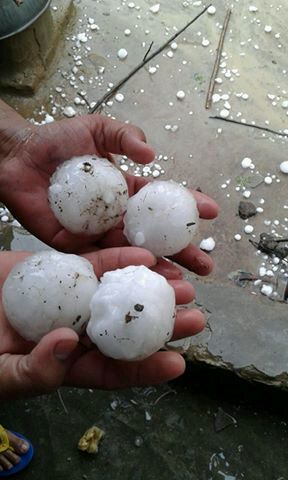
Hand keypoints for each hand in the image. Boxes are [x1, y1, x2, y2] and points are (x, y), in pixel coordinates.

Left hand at [0, 109, 217, 276]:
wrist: (19, 157)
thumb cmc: (57, 141)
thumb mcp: (98, 129)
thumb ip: (125, 136)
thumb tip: (151, 155)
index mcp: (125, 191)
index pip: (162, 202)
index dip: (187, 206)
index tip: (211, 212)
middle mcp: (115, 216)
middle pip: (154, 238)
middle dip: (181, 252)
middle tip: (205, 267)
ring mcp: (96, 234)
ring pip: (132, 255)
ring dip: (158, 269)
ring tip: (182, 283)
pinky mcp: (73, 246)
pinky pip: (100, 260)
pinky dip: (121, 269)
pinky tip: (141, 278)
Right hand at [0, 247, 204, 398]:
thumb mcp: (1, 373)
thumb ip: (35, 369)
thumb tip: (69, 345)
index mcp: (68, 362)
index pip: (113, 369)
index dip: (145, 369)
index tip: (178, 363)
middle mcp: (80, 330)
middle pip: (127, 331)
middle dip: (162, 326)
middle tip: (195, 318)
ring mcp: (75, 298)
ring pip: (120, 294)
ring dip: (152, 289)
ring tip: (184, 285)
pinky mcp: (66, 270)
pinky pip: (97, 263)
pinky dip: (121, 258)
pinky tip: (148, 256)